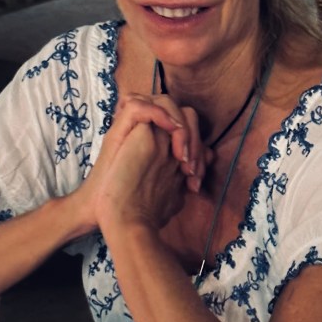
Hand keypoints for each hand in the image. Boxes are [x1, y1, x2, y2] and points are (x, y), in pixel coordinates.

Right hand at [85, 92, 209, 232]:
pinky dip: (160, 117)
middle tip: (191, 168)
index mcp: (155, 140)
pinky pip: (140, 107)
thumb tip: (206, 162)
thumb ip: (183, 172)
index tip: (195, 177)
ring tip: (182, 156)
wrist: (115, 219)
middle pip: (179, 109)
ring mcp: (131, 128)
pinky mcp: (119, 131)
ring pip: (165, 102)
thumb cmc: (141, 207)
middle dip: (194, 135)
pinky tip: (171, 138)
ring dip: (181, 127)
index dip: (198, 145)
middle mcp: (144, 130)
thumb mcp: (168, 187)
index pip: (185, 123)